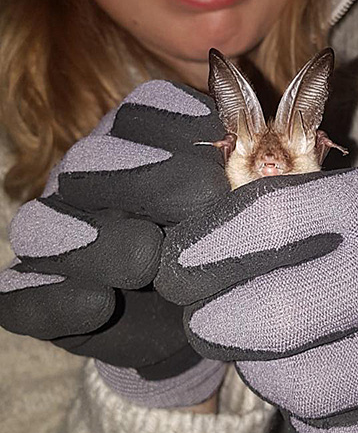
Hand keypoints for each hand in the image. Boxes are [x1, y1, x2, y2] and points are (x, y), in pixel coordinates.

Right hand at [0, 81, 229, 406]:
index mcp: (142, 139)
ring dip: (94, 239)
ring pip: (42, 224)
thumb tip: (259, 166)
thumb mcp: (248, 213)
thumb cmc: (227, 250)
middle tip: (203, 205)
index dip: (186, 126)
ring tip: (146, 261)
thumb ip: (248, 182)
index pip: (148, 109)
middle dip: (147, 180)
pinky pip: (16, 293)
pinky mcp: (30, 294)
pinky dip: (52, 298)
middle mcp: (87, 177)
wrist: (199, 323)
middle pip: (89, 162)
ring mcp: (53, 235)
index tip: (230, 150)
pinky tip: (97, 304)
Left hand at [155, 168, 357, 432]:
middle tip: (205, 320)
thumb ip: (279, 215)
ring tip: (268, 352)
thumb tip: (185, 254)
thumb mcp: (354, 205)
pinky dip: (310, 415)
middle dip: (216, 322)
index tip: (176, 268)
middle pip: (276, 316)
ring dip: (263, 371)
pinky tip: (323, 387)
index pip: (271, 220)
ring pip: (298, 388)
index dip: (207, 248)